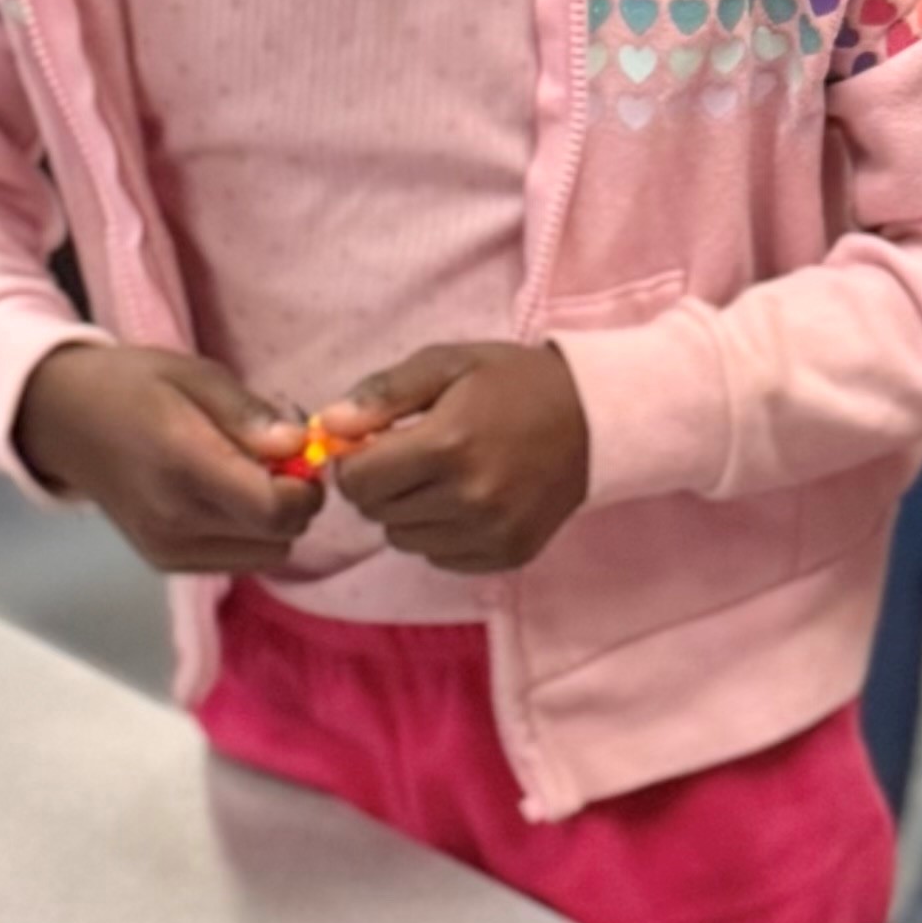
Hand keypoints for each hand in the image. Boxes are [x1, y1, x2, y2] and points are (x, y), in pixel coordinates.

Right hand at [15, 340, 313, 574]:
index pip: (275, 509)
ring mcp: (167, 547)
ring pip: (267, 553)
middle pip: (279, 536)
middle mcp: (175, 517)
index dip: (305, 488)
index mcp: (182, 463)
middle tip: (273, 461)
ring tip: (242, 477)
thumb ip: (248, 415)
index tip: (299, 456)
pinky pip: (238, 560)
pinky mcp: (164, 561)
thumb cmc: (132, 386)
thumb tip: (298, 445)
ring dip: (272, 521)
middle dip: (294, 501)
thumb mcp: (193, 374)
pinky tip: (220, 498)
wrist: (62, 419)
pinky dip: (247, 534)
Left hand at [324, 344, 592, 574]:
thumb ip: (382, 394)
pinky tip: (466, 501)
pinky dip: (439, 533)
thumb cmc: (512, 383)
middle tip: (410, 458)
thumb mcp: (445, 364)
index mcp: (447, 445)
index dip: (354, 462)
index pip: (358, 482)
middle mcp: (468, 498)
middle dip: (380, 486)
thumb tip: (328, 427)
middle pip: (377, 514)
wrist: (593, 419)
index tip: (373, 445)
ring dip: (408, 512)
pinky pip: (438, 557)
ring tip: (441, 478)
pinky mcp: (506, 555)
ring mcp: (490, 532)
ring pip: (404, 539)